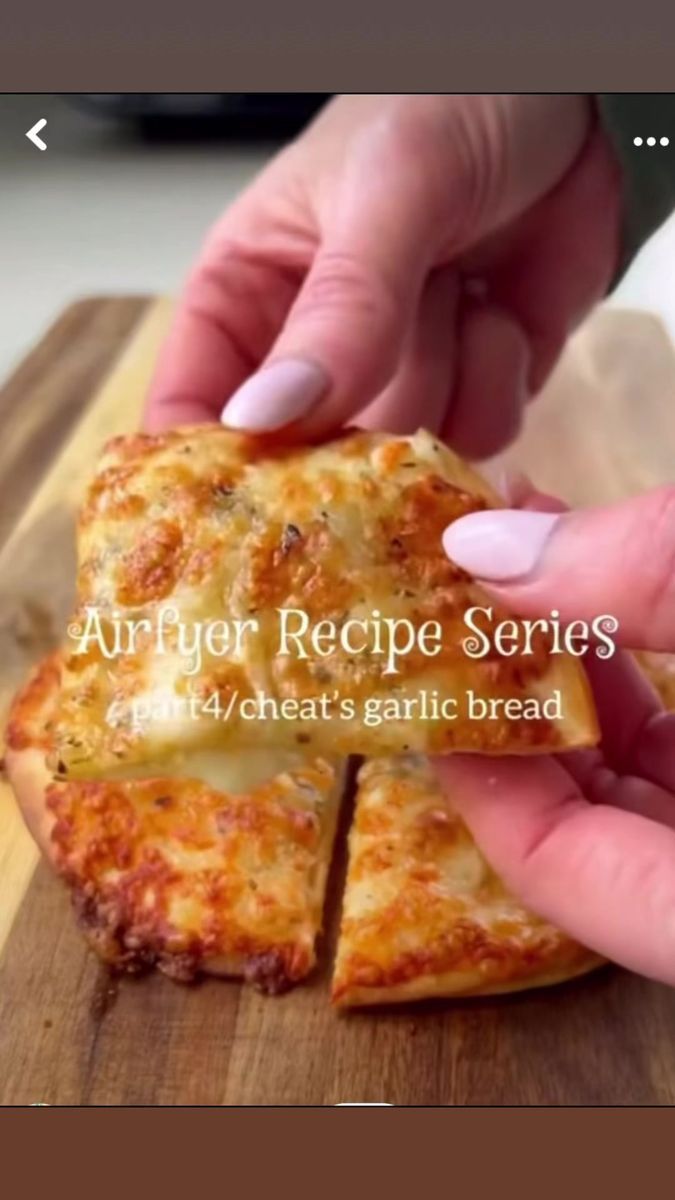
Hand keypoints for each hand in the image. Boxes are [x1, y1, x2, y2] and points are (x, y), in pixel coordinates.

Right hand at [146, 94, 619, 457]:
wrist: (582, 105)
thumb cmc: (451, 106)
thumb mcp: (384, 193)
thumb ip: (337, 310)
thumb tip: (264, 418)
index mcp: (248, 295)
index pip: (193, 406)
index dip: (210, 467)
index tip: (244, 506)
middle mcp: (314, 350)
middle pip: (303, 457)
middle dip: (349, 429)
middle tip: (384, 376)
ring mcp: (396, 374)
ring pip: (396, 452)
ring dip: (440, 375)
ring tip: (457, 288)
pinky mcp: (472, 386)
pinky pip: (475, 437)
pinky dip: (499, 380)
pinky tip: (500, 309)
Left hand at [440, 484, 674, 984]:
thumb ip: (655, 577)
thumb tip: (489, 546)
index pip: (560, 871)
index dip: (479, 773)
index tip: (428, 673)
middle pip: (594, 827)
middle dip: (521, 705)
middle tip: (464, 600)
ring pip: (644, 785)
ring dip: (582, 677)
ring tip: (528, 569)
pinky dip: (645, 678)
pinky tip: (609, 588)